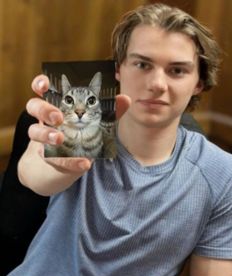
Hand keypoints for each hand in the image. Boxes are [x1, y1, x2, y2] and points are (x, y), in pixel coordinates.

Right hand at [18, 74, 130, 194]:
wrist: (69, 163)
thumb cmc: (82, 135)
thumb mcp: (96, 122)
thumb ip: (110, 111)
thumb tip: (125, 99)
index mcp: (57, 105)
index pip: (42, 89)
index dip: (40, 84)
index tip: (45, 85)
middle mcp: (46, 119)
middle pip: (34, 106)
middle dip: (45, 109)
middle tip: (59, 117)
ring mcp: (43, 138)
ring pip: (34, 131)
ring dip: (47, 135)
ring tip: (61, 139)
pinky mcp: (48, 157)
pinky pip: (53, 157)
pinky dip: (71, 161)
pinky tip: (84, 163)